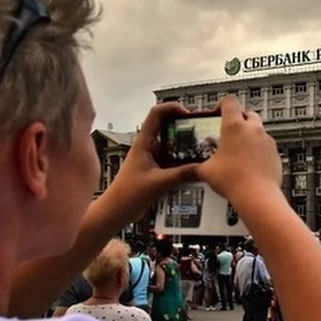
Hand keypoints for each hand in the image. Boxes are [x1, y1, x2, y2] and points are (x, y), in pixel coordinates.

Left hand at [104, 102, 199, 220]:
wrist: (116, 212)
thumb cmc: (128, 194)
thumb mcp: (158, 182)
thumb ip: (182, 174)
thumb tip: (204, 167)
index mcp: (143, 143)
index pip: (156, 114)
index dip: (172, 108)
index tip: (188, 114)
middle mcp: (148, 147)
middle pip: (168, 128)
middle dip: (184, 128)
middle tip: (201, 132)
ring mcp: (153, 159)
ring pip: (172, 146)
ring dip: (186, 147)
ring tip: (202, 150)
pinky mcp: (157, 171)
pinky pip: (174, 161)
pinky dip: (184, 163)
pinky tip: (195, 169)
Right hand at [197, 96, 282, 205]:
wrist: (258, 196)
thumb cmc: (234, 181)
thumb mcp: (207, 171)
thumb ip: (196, 166)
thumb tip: (189, 168)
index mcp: (234, 126)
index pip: (230, 101)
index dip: (222, 104)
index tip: (217, 112)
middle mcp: (253, 129)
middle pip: (247, 113)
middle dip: (238, 119)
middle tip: (228, 132)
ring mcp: (266, 140)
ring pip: (258, 129)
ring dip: (249, 135)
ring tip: (238, 150)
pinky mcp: (275, 153)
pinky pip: (266, 145)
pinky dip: (258, 149)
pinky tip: (250, 162)